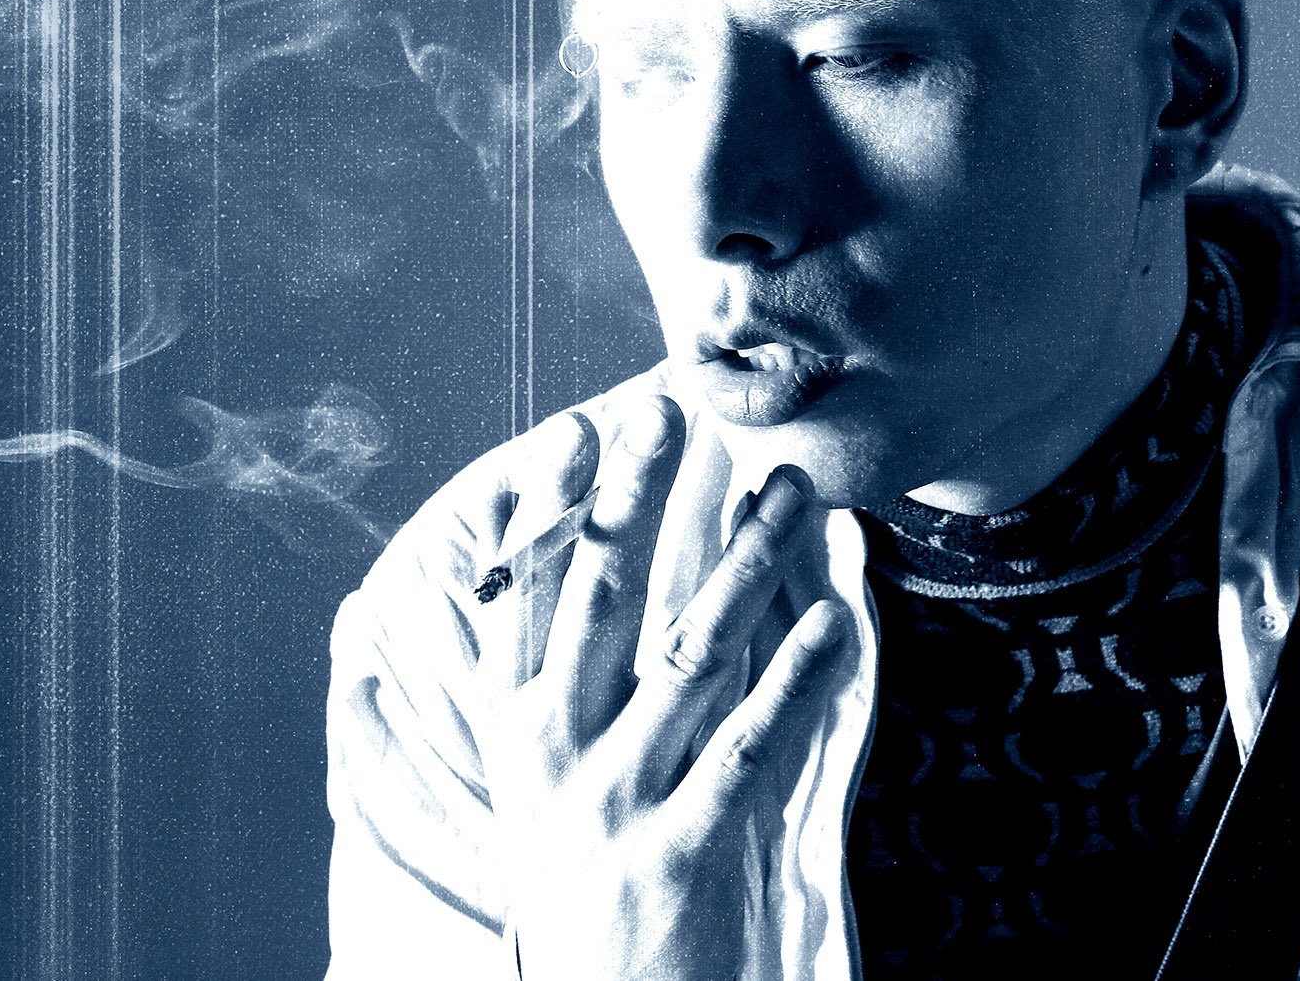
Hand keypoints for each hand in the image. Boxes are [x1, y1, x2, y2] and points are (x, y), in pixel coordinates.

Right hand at [472, 388, 849, 980]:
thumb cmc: (586, 889)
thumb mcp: (538, 790)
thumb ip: (533, 691)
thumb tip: (464, 601)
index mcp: (517, 733)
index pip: (524, 597)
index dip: (550, 510)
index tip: (578, 429)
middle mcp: (557, 756)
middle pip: (600, 600)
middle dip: (636, 497)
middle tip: (670, 409)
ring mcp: (620, 801)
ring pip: (689, 653)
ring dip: (744, 558)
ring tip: (787, 486)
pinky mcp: (686, 850)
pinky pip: (751, 745)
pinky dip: (797, 677)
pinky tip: (835, 619)